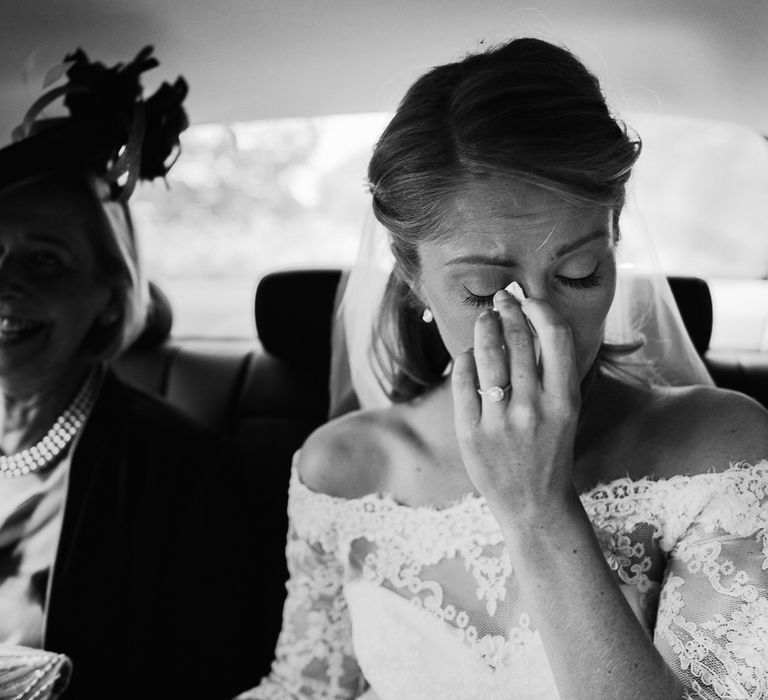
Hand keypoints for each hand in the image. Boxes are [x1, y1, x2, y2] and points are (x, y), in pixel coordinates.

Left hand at [451, 288, 580, 523]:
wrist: (533, 504)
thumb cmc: (550, 451)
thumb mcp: (566, 412)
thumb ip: (552, 372)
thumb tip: (530, 321)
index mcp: (566, 401)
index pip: (555, 337)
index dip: (540, 309)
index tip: (528, 300)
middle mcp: (534, 409)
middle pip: (518, 340)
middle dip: (508, 310)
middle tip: (501, 298)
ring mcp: (500, 422)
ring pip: (488, 355)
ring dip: (485, 328)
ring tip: (485, 318)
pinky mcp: (471, 434)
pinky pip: (463, 381)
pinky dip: (466, 359)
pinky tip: (470, 354)